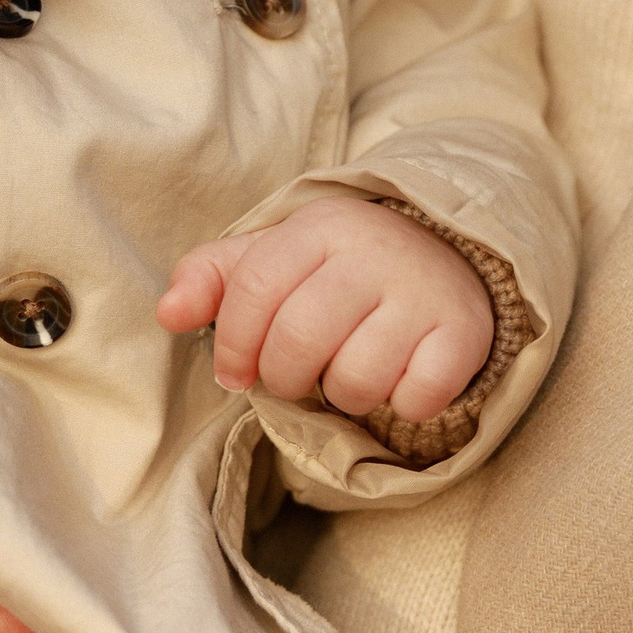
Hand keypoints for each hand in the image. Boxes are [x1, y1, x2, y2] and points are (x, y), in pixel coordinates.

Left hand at [158, 194, 494, 424]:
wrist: (448, 255)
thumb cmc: (340, 269)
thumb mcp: (276, 258)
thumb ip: (212, 278)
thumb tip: (168, 312)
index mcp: (319, 228)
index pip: (255, 290)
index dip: (233, 346)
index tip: (235, 375)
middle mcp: (374, 252)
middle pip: (299, 341)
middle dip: (285, 379)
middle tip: (296, 379)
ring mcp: (423, 292)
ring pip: (357, 380)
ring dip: (345, 396)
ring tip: (352, 372)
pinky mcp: (464, 332)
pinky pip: (417, 397)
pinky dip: (404, 405)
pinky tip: (402, 380)